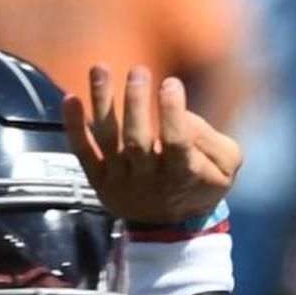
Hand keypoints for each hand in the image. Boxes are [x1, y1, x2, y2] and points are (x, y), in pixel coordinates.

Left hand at [63, 64, 242, 225]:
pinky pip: (82, 152)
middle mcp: (148, 179)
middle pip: (137, 140)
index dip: (172, 114)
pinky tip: (71, 98)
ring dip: (102, 102)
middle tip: (138, 72)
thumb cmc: (201, 183)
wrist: (172, 226)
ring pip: (107, 139)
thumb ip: (211, 141)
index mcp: (183, 174)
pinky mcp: (98, 179)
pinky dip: (73, 127)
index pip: (177, 143)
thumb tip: (182, 116)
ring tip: (100, 68)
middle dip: (136, 103)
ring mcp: (119, 180)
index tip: (171, 83)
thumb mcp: (224, 167)